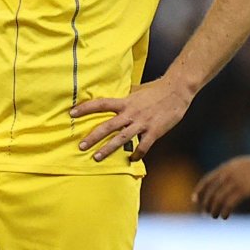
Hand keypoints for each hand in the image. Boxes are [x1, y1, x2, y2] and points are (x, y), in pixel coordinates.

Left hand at [74, 77, 192, 162]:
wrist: (178, 90)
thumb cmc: (155, 90)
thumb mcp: (135, 91)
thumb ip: (123, 97)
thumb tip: (110, 98)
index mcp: (125, 102)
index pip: (101, 104)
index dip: (85, 108)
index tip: (71, 113)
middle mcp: (131, 113)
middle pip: (108, 126)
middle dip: (93, 137)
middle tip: (81, 146)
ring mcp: (143, 123)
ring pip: (122, 139)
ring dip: (108, 149)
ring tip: (96, 157)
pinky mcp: (155, 131)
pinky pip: (143, 146)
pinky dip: (137, 154)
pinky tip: (131, 160)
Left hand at [193, 153, 249, 218]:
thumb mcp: (238, 165)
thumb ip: (227, 173)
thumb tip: (219, 183)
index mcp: (224, 168)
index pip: (206, 181)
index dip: (199, 191)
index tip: (195, 200)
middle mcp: (226, 175)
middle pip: (210, 193)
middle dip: (206, 204)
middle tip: (206, 213)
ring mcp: (235, 183)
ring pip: (218, 200)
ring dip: (214, 210)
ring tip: (215, 216)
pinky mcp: (244, 191)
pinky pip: (229, 204)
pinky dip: (225, 212)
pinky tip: (224, 216)